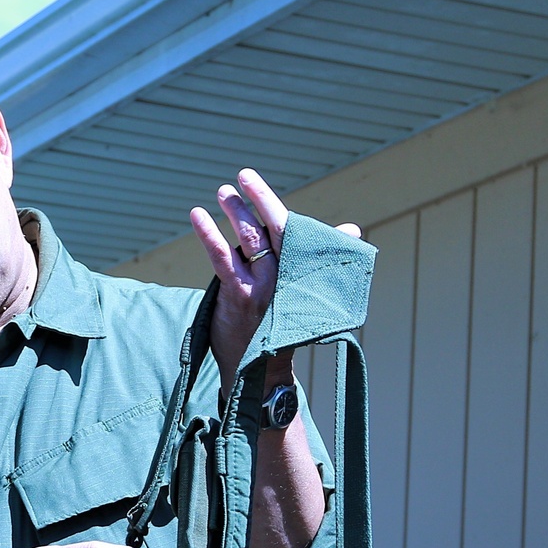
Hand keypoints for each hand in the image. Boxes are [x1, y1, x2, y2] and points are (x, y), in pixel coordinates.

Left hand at [191, 169, 362, 393]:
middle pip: (271, 228)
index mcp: (300, 272)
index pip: (288, 228)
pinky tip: (196, 215)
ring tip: (222, 191)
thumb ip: (318, 257)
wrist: (264, 371)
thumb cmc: (284, 326)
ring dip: (235, 212)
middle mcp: (284, 276)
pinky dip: (209, 234)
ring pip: (248, 239)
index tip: (252, 179)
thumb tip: (351, 230)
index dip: (269, 201)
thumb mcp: (305, 290)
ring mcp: (262, 287)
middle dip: (256, 200)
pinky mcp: (240, 297)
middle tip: (241, 177)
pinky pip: (222, 258)